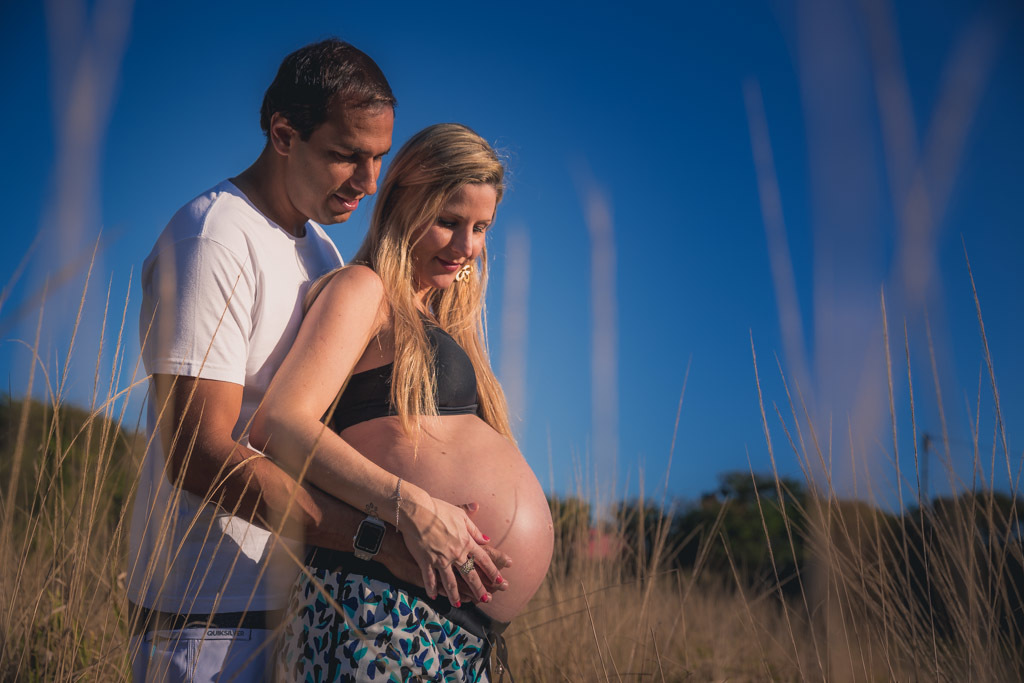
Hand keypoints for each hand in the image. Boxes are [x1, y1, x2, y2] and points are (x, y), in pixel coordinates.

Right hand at [399, 490, 490, 605]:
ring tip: (458, 604)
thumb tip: (486, 538)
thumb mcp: (460, 515)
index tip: (500, 580)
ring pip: (450, 582)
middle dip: (478, 588)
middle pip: (470, 574)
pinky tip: (434, 596)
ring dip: (455, 595)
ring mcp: (441, 559)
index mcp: (466, 541)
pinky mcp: (425, 562)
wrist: (417, 511)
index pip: (483, 559)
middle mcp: (456, 553)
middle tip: (486, 599)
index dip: (492, 570)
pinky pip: (430, 579)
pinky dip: (432, 589)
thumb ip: (474, 529)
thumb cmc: (438, 510)